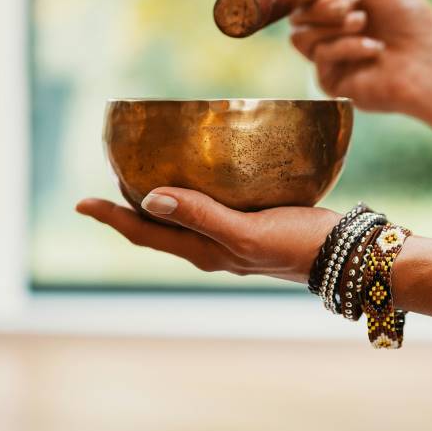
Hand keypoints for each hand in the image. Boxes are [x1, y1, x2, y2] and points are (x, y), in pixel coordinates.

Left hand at [75, 189, 338, 284]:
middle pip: (159, 229)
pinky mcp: (257, 225)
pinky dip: (195, 193)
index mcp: (206, 252)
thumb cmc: (301, 245)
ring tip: (145, 175)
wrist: (349, 255)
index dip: (112, 217)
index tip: (81, 202)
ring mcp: (235, 239)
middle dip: (129, 208)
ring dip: (160, 200)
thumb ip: (202, 215)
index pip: (145, 234)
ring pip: (184, 219)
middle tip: (109, 178)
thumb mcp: (248, 232)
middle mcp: (214, 248)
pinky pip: (211, 209)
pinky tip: (205, 175)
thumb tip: (150, 198)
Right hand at [290, 0, 431, 124]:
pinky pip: (319, 57)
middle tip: (349, 4)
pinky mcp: (333, 83)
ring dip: (332, 25)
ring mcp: (331, 59)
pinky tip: (374, 48)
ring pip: (301, 36)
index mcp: (342, 7)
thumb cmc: (413, 21)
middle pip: (297, 13)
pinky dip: (346, 47)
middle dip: (320, 4)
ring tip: (363, 23)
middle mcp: (333, 33)